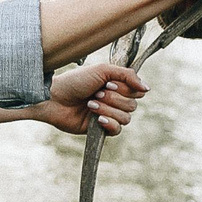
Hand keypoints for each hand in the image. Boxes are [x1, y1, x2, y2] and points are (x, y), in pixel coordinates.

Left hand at [28, 62, 146, 135]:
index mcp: (116, 86)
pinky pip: (117, 130)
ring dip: (107, 109)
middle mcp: (114, 100)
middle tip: (96, 93)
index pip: (137, 91)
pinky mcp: (100, 129)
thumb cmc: (75, 81)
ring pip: (126, 118)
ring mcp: (108, 115)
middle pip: (133, 105)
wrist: (54, 98)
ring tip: (90, 104)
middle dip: (113, 98)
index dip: (126, 89)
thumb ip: (127, 75)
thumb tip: (147, 88)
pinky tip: (97, 119)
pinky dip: (109, 123)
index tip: (108, 83)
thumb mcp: (102, 70)